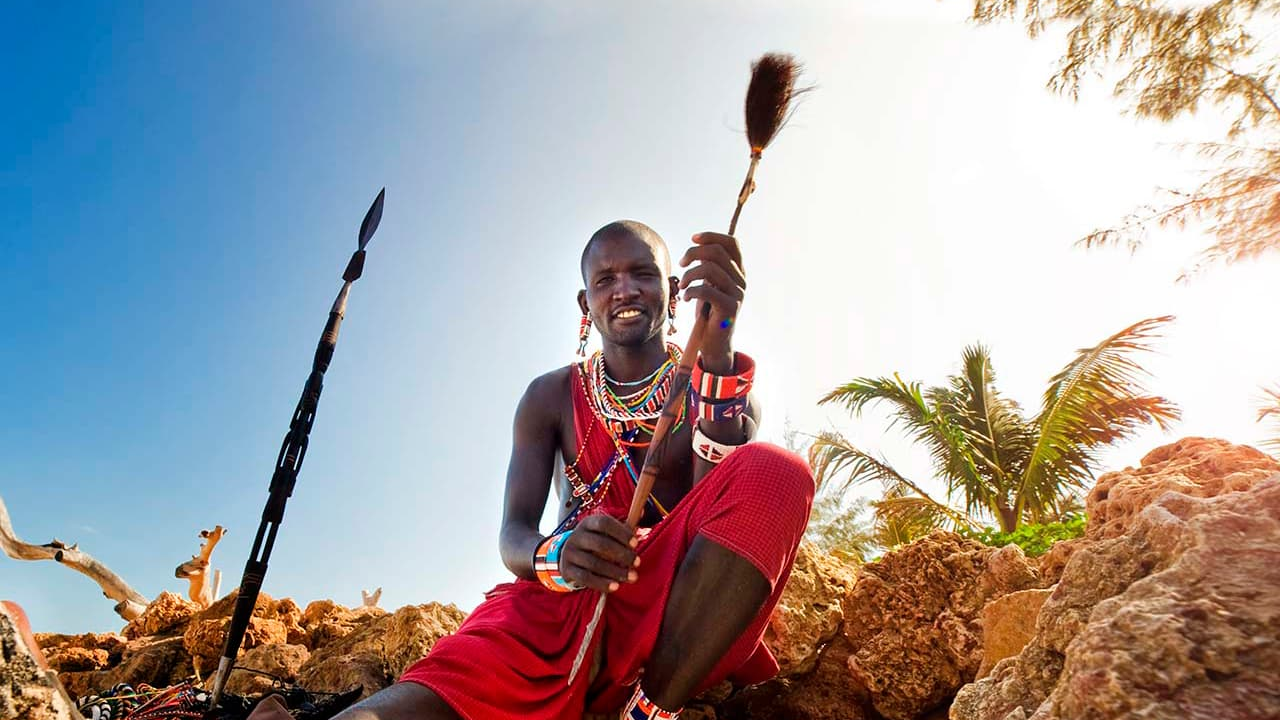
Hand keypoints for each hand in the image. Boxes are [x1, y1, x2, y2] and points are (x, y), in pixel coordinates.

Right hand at [560, 515, 639, 592]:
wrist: (567, 556)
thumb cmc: (595, 542)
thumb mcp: (604, 532)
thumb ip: (623, 526)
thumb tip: (643, 511)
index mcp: (588, 523)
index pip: (604, 523)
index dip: (621, 533)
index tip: (636, 543)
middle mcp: (576, 536)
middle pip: (600, 544)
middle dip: (622, 554)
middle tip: (637, 562)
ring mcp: (570, 553)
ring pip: (594, 563)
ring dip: (615, 571)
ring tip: (632, 577)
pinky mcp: (567, 570)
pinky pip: (585, 578)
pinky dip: (601, 583)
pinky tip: (616, 587)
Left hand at [679, 232, 745, 371]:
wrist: (715, 343)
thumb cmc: (709, 313)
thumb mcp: (710, 285)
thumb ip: (709, 268)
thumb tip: (697, 247)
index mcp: (738, 272)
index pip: (732, 243)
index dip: (712, 236)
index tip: (693, 239)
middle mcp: (741, 280)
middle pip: (717, 252)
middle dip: (693, 253)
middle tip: (682, 265)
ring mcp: (737, 294)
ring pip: (710, 269)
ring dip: (689, 275)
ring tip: (682, 285)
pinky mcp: (729, 308)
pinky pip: (706, 290)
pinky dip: (691, 291)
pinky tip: (686, 298)